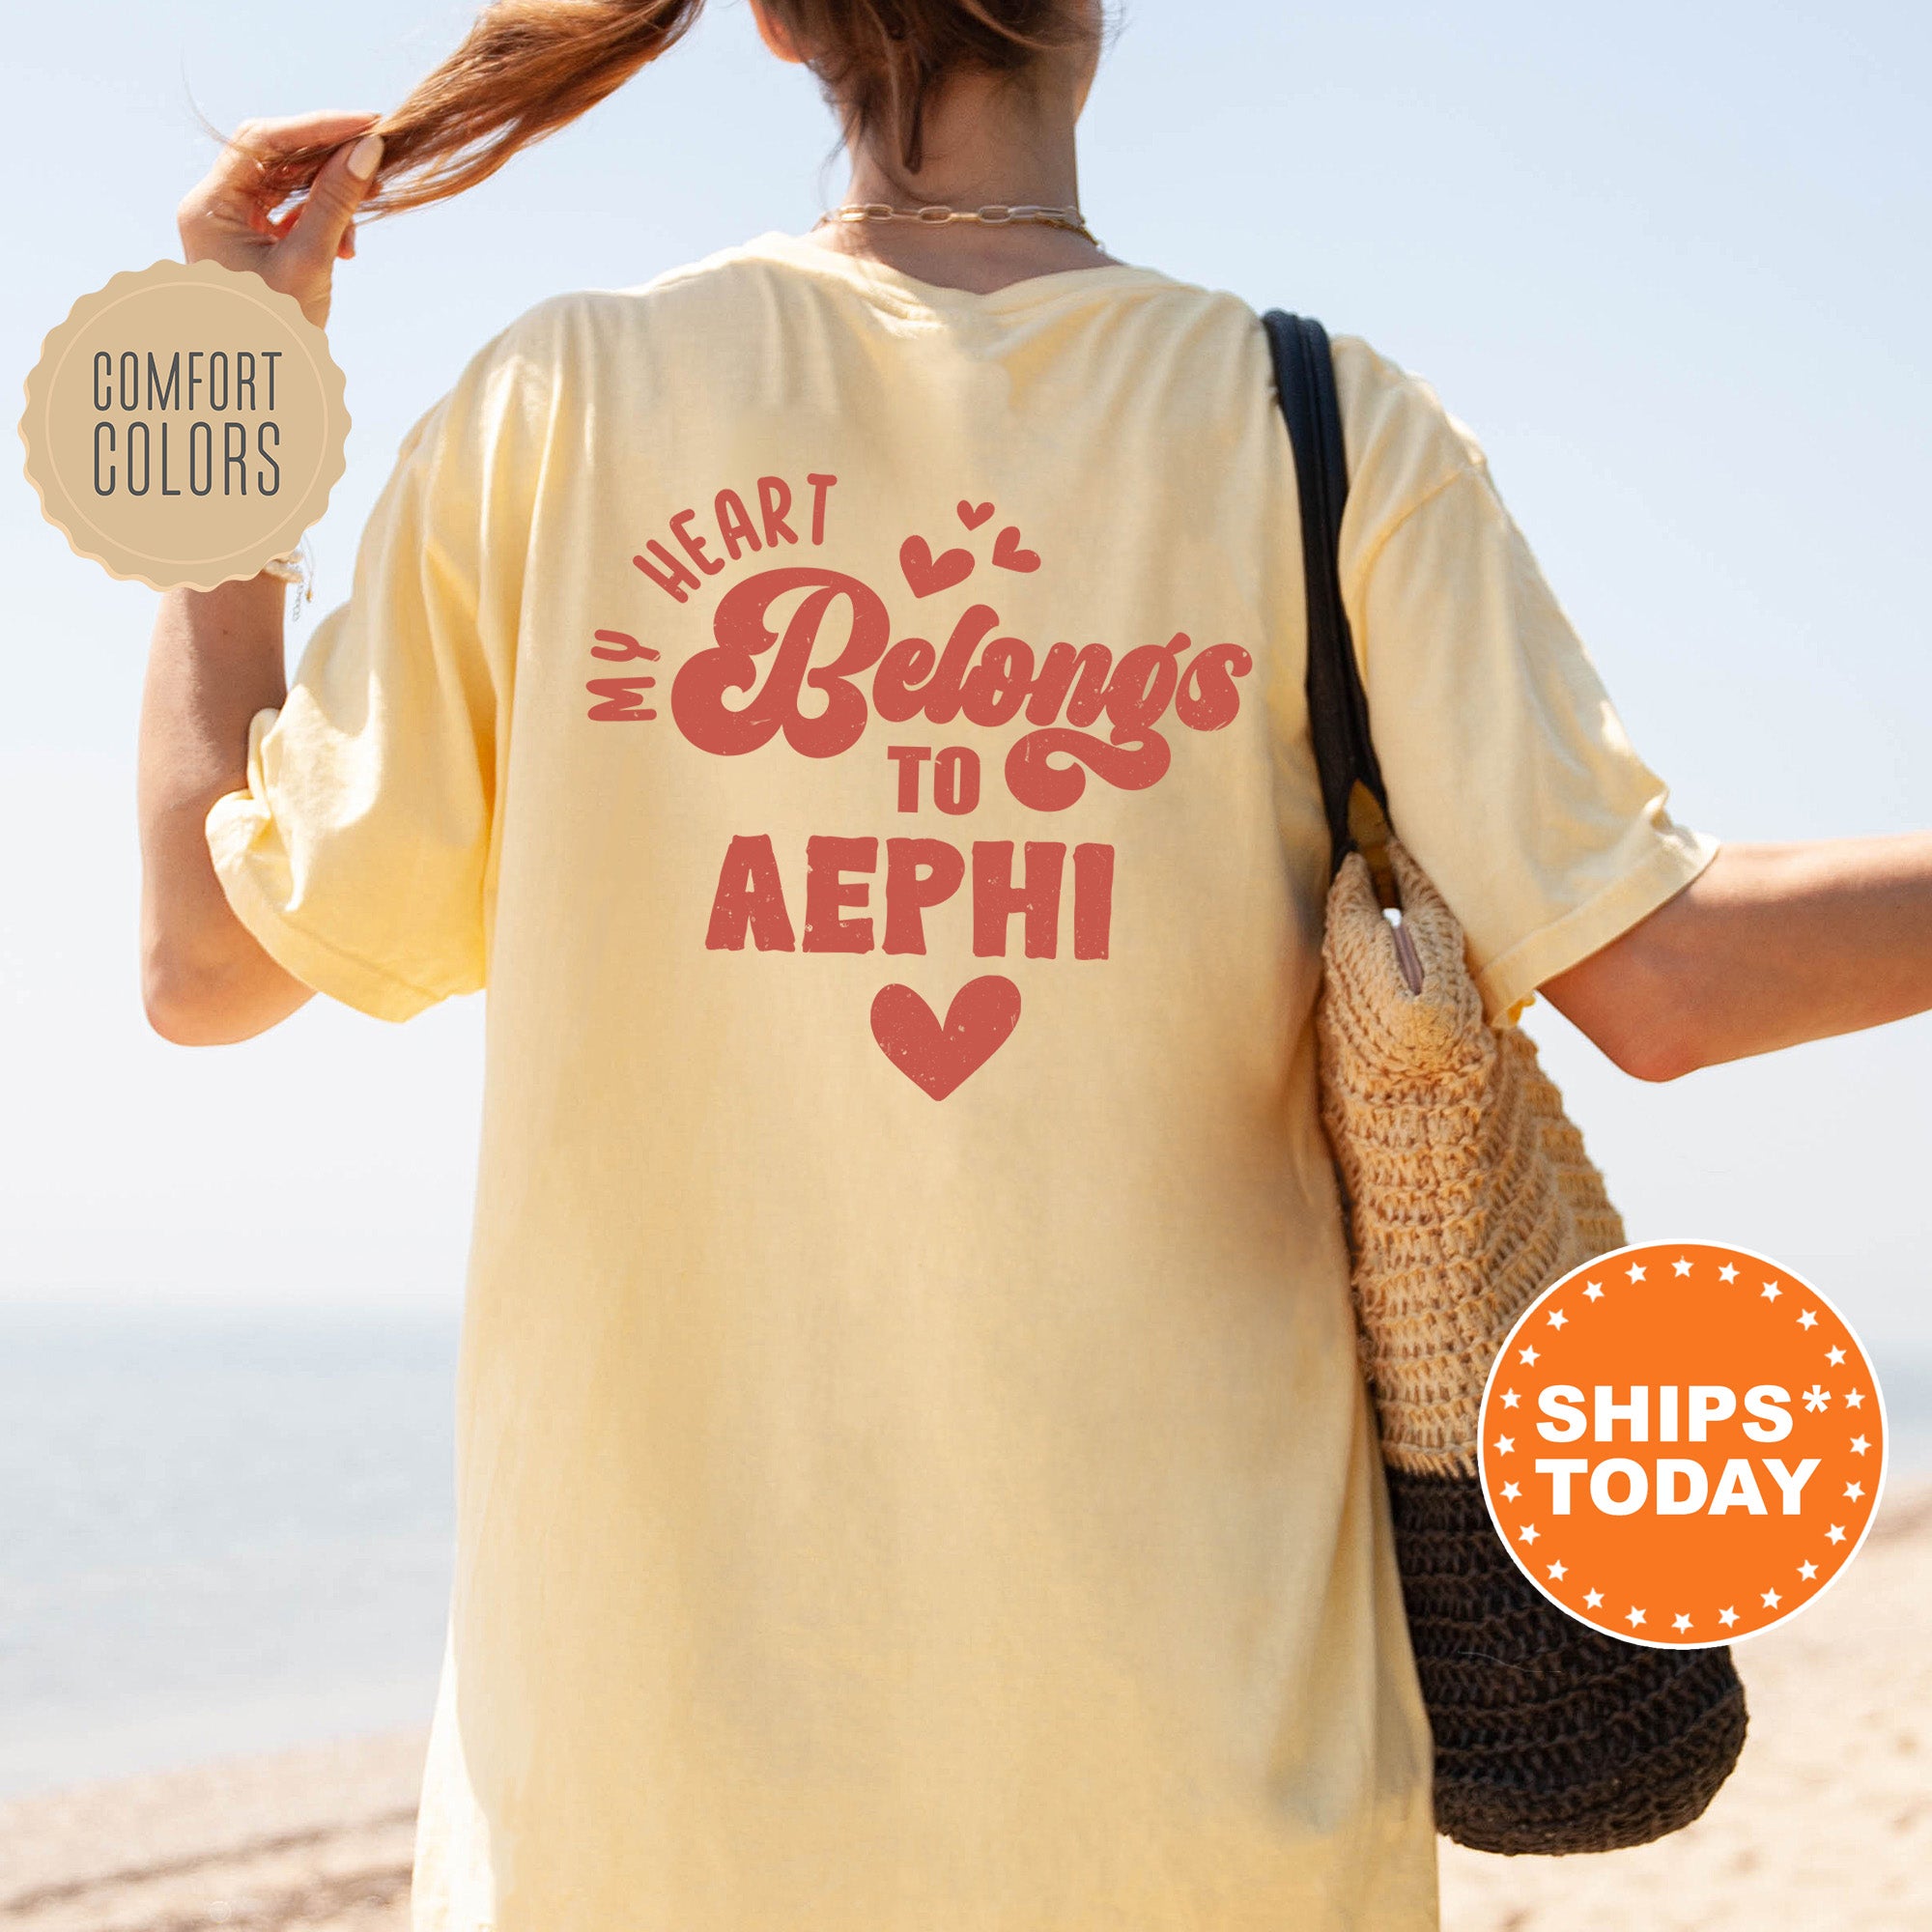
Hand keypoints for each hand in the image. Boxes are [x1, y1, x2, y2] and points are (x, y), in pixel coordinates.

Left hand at [176, 110, 384, 328]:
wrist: (261, 390)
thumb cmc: (275, 335)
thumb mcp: (309, 264)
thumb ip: (336, 204)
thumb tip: (368, 150)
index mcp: (209, 207)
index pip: (261, 141)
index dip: (317, 127)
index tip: (367, 125)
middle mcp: (213, 207)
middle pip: (274, 156)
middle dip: (327, 157)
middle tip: (375, 157)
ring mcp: (232, 224)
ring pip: (286, 183)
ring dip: (330, 193)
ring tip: (362, 218)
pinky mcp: (253, 242)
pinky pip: (290, 211)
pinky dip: (323, 218)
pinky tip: (346, 244)